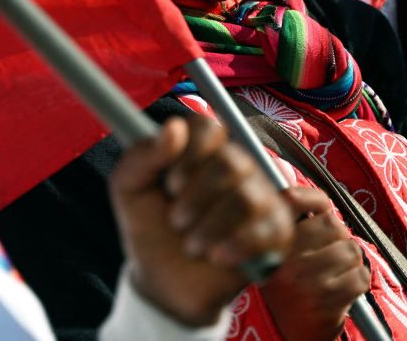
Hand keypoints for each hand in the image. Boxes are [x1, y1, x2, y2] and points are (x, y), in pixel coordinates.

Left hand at [109, 115, 294, 326]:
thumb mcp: (129, 189)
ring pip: (248, 198)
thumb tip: (174, 127)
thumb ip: (142, 155)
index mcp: (201, 149)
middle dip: (196, 197)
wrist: (164, 279)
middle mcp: (237, 165)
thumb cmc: (149, 226)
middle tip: (176, 221)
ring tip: (191, 245)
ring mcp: (261, 196)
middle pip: (232, 161)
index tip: (170, 184)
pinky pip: (271, 229)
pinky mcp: (277, 230)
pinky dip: (237, 246)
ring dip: (211, 227)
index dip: (190, 154)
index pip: (208, 128)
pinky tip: (216, 256)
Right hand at [260, 187, 370, 340]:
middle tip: (331, 252)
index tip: (322, 206)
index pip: (294, 200)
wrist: (284, 333)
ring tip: (336, 273)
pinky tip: (342, 289)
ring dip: (350, 263)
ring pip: (351, 251)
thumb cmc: (285, 290)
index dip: (314, 199)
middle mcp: (286, 260)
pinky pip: (360, 277)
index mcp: (271, 243)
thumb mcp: (276, 254)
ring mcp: (307, 281)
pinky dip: (357, 282)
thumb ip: (294, 227)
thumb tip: (321, 201)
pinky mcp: (327, 301)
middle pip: (333, 225)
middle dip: (339, 238)